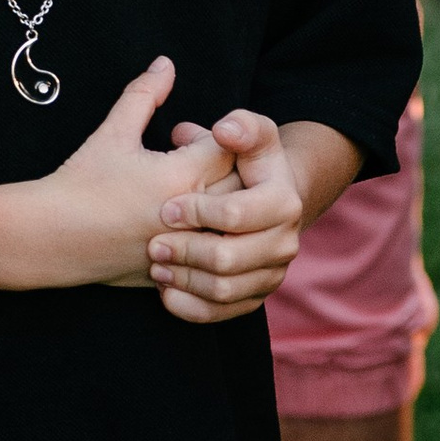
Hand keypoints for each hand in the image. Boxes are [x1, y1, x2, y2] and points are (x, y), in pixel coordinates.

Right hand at [30, 57, 213, 287]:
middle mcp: (192, 215)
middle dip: (228, 170)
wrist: (49, 237)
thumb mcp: (113, 133)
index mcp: (182, 175)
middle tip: (195, 164)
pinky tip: (179, 227)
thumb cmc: (80, 184)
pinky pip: (213, 259)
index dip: (216, 138)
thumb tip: (166, 64)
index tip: (187, 140)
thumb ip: (144, 95)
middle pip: (243, 188)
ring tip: (193, 195)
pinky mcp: (177, 271)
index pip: (233, 149)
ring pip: (233, 227)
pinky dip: (205, 240)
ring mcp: (186, 249)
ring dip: (222, 208)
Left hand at [147, 109, 308, 324]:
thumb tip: (225, 129)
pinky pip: (221, 313)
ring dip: (183, 279)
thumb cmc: (246, 161)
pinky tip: (165, 291)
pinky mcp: (257, 296)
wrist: (264, 199)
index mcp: (284, 201)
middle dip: (185, 251)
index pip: (236, 214)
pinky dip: (189, 306)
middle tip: (153, 243)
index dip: (197, 212)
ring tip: (156, 264)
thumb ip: (240, 128)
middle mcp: (286, 242)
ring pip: (223, 289)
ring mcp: (273, 272)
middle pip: (228, 258)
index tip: (167, 208)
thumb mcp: (248, 136)